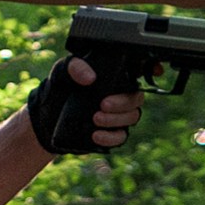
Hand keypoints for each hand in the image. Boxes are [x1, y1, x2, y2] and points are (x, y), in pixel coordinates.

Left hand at [26, 55, 145, 154]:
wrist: (48, 118)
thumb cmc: (60, 89)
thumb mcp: (62, 72)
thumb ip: (75, 67)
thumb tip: (90, 78)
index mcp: (114, 76)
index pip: (138, 71)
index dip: (152, 69)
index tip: (156, 71)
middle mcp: (120, 95)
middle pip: (136, 99)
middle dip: (122, 103)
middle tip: (102, 104)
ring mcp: (118, 115)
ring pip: (132, 118)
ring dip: (116, 120)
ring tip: (95, 119)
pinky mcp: (112, 133)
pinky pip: (121, 137)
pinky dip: (111, 137)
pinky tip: (96, 134)